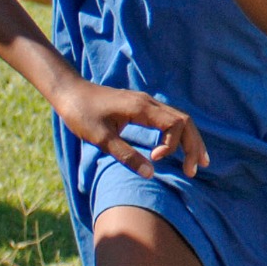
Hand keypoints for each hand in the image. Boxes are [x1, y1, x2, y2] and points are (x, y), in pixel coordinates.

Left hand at [51, 72, 208, 175]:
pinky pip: (169, 119)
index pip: (176, 124)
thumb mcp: (101, 138)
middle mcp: (149, 103)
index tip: (156, 158)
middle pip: (185, 121)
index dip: (173, 144)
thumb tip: (150, 173)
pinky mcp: (141, 107)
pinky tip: (178, 147)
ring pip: (179, 119)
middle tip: (194, 170)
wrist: (69, 92)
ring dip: (190, 140)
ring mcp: (146, 103)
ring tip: (197, 162)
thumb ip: (126, 155)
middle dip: (193, 146)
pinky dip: (179, 134)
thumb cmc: (82, 113)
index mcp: (142, 108)